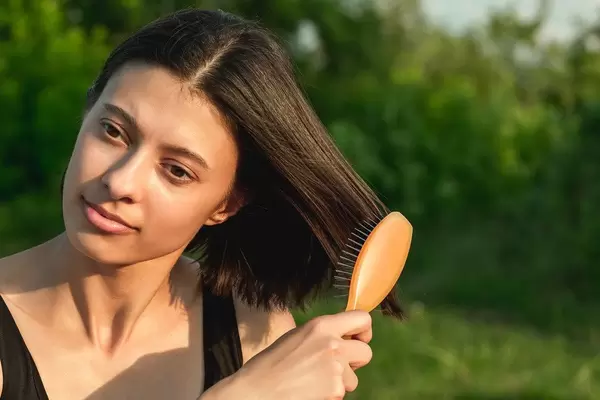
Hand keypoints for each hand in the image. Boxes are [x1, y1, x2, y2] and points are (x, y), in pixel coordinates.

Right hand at [206, 310, 372, 399]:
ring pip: (353, 378)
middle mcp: (332, 343)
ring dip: (339, 382)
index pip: (362, 318)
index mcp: (321, 325)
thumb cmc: (271, 365)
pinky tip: (310, 392)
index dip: (363, 330)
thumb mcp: (297, 337)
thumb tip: (344, 338)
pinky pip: (342, 394)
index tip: (357, 339)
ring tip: (313, 382)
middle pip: (366, 351)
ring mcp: (335, 368)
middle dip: (355, 361)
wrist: (257, 390)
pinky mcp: (335, 390)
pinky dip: (329, 396)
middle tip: (337, 366)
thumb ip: (322, 335)